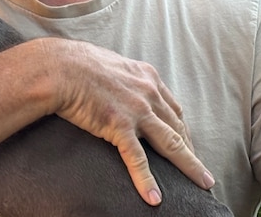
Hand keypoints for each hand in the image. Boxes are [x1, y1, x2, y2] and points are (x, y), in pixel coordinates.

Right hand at [40, 38, 214, 205]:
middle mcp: (148, 93)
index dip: (182, 129)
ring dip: (189, 166)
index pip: (172, 108)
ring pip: (170, 144)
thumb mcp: (111, 64)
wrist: (59, 67)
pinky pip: (137, 158)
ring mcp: (136, 110)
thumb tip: (121, 84)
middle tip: (200, 171)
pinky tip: (154, 197)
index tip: (188, 144)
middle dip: (192, 150)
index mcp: (147, 77)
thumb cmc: (77, 63)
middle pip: (178, 127)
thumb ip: (124, 77)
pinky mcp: (119, 125)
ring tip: (201, 184)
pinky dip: (146, 179)